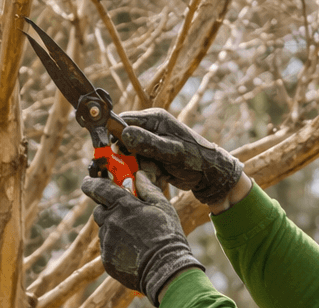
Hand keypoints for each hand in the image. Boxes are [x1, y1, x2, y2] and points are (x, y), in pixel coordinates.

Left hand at [81, 172, 204, 305]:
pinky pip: (107, 249)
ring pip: (104, 231)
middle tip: (124, 216)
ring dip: (114, 231)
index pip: (99, 188)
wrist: (165, 270)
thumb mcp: (163, 208)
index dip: (91, 184)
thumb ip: (148, 189)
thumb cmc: (168, 236)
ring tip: (135, 240)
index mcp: (123, 205)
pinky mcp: (106, 259)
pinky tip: (133, 253)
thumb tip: (139, 175)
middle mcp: (110, 221)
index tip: (88, 182)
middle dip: (107, 210)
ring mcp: (107, 241)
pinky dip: (116, 248)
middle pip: (99, 211)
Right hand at [115, 108, 241, 204]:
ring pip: (129, 154)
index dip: (112, 134)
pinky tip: (154, 177)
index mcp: (154, 119)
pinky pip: (139, 165)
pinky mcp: (152, 157)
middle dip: (122, 155)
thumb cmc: (195, 158)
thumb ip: (148, 142)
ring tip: (147, 173)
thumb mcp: (171, 151)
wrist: (211, 174)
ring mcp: (151, 143)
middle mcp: (150, 129)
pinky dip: (142, 173)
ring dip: (133, 166)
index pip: (124, 121)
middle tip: (121, 167)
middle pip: (123, 139)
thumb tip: (124, 134)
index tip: (106, 150)